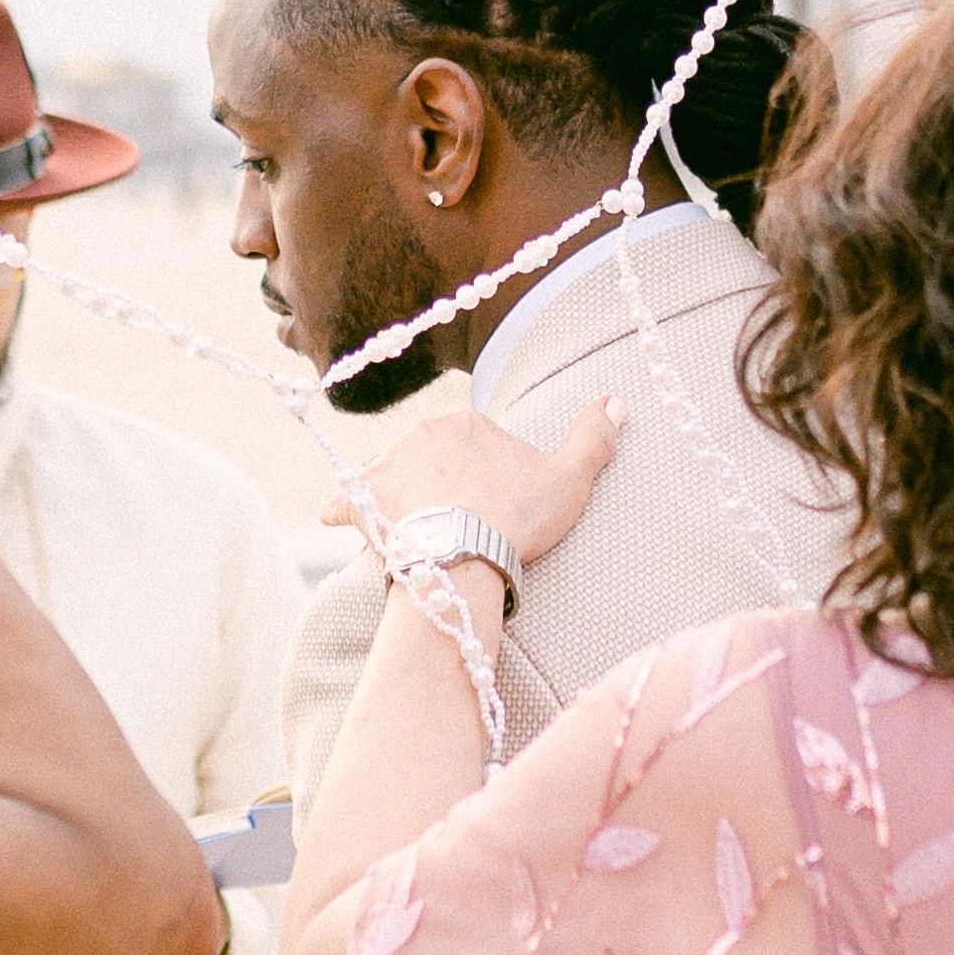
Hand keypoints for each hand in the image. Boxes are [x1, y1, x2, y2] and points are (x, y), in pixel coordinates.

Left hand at [356, 388, 617, 572]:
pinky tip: (338, 521)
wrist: (465, 554)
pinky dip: (342, 510)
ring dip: (396, 496)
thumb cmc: (518, 517)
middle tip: (457, 523)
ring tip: (412, 530)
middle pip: (429, 458)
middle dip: (439, 484)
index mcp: (467, 424)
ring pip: (390, 476)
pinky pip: (344, 501)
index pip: (471, 444)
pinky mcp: (363, 500)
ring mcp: (389, 465)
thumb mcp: (569, 479)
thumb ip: (592, 439)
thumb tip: (615, 400)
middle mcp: (422, 434)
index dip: (483, 476)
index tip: (493, 505)